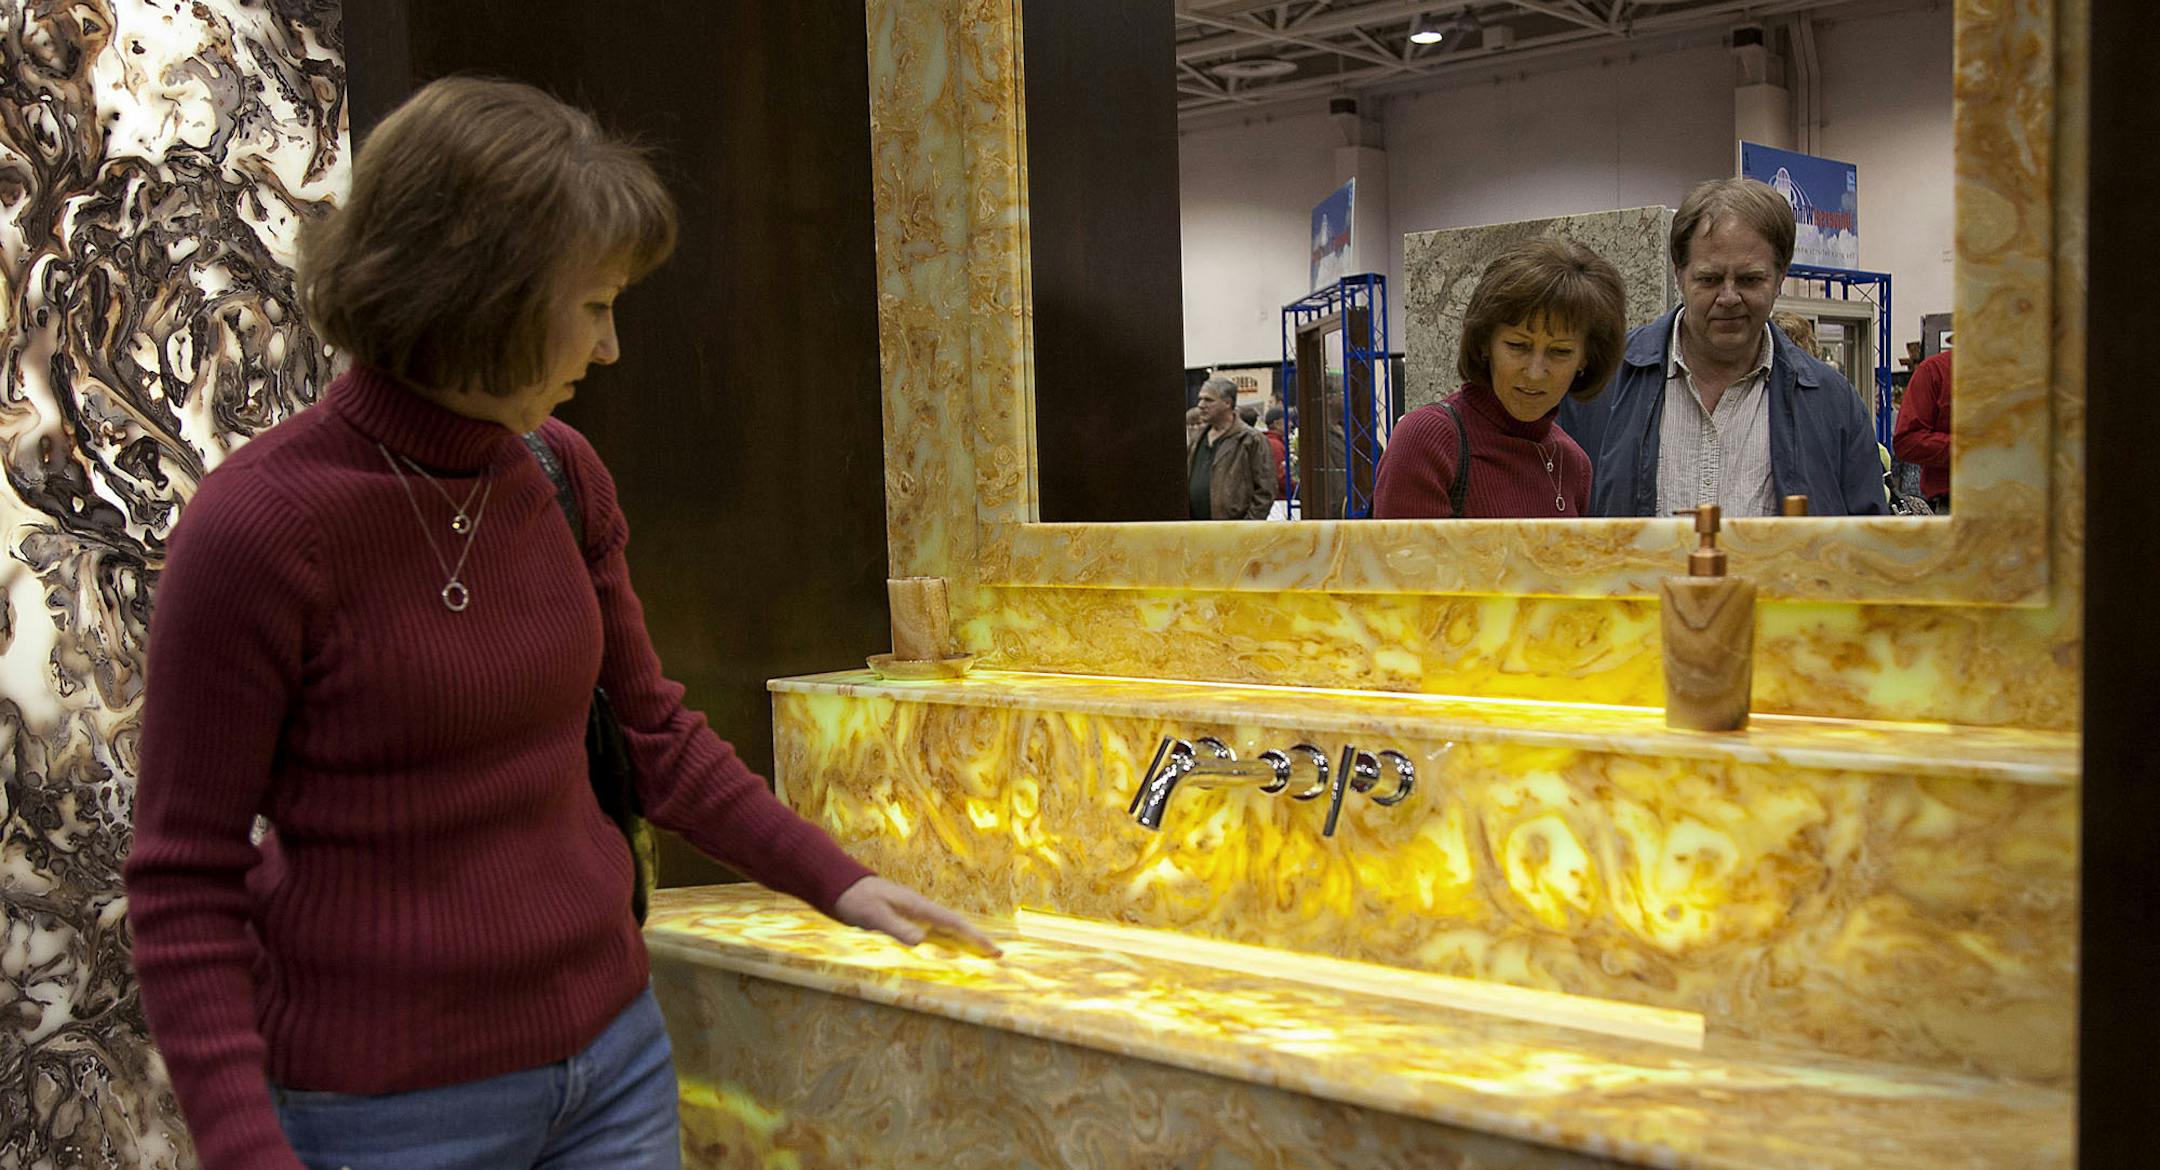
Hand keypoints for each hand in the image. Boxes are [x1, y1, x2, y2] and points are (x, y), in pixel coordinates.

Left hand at [832, 876, 1002, 957]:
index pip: (953, 922)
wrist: (840, 886)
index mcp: (918, 906)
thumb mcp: (875, 915)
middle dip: (976, 940)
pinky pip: (932, 932)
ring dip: (963, 942)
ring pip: (945, 929)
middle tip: (997, 955)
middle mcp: (920, 909)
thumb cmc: (857, 900)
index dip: (974, 936)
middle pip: (955, 926)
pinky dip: (945, 942)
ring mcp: (912, 913)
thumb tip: (921, 941)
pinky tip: (947, 951)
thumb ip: (897, 927)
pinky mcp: (903, 919)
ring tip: (980, 955)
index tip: (992, 949)